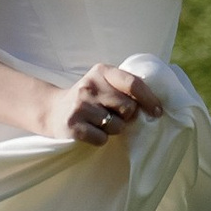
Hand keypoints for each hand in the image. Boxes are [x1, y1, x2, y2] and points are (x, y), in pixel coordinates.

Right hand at [46, 63, 161, 145]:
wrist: (53, 110)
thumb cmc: (89, 98)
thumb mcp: (104, 83)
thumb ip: (125, 87)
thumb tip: (155, 105)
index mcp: (102, 71)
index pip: (133, 84)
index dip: (149, 99)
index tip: (157, 112)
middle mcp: (90, 86)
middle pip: (128, 108)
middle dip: (127, 116)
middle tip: (114, 115)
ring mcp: (80, 106)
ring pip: (117, 126)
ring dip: (114, 129)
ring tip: (100, 122)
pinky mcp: (73, 126)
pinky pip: (102, 139)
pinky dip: (100, 139)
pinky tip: (91, 131)